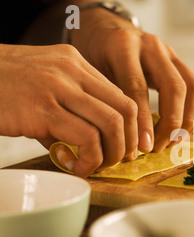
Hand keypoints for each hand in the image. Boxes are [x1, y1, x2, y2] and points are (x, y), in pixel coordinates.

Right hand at [0, 44, 137, 177]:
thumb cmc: (4, 87)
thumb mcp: (44, 88)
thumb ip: (71, 111)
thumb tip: (91, 148)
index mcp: (77, 63)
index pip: (122, 96)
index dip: (132, 126)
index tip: (128, 146)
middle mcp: (73, 72)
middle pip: (125, 109)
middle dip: (128, 142)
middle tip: (118, 160)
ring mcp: (59, 88)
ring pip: (112, 123)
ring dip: (112, 153)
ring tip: (98, 166)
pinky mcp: (43, 109)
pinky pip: (86, 137)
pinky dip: (90, 158)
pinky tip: (77, 166)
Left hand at [70, 8, 193, 152]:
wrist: (104, 30)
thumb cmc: (94, 57)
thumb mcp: (91, 74)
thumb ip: (109, 103)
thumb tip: (127, 149)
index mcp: (123, 47)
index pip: (138, 88)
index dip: (143, 122)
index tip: (144, 148)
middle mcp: (150, 45)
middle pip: (174, 87)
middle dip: (171, 124)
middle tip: (159, 147)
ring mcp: (169, 51)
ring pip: (192, 88)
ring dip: (187, 120)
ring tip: (173, 142)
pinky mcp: (180, 60)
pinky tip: (182, 130)